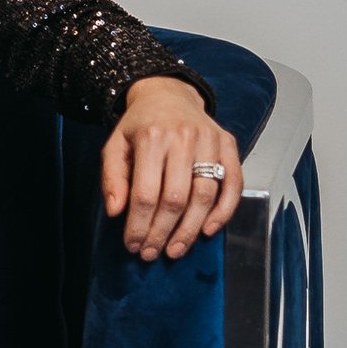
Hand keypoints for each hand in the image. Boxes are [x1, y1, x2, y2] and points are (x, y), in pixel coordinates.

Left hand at [101, 77, 242, 261]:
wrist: (169, 94)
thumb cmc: (140, 126)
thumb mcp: (115, 145)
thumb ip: (112, 178)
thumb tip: (115, 212)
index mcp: (151, 138)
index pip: (145, 193)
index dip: (138, 225)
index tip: (133, 245)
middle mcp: (182, 138)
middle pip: (175, 199)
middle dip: (162, 232)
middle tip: (152, 253)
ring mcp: (210, 141)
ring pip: (205, 196)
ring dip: (190, 230)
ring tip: (175, 250)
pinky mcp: (229, 144)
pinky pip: (234, 184)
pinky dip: (224, 212)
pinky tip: (208, 231)